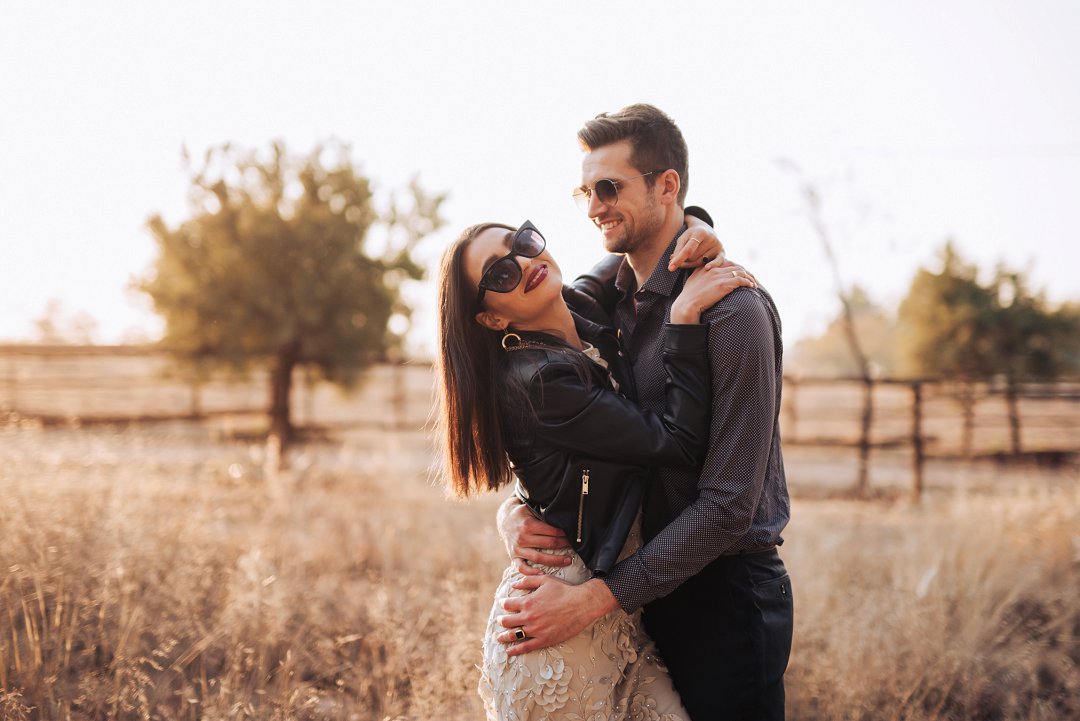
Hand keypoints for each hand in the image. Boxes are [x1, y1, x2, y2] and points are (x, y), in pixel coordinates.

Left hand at [495, 577, 618, 655]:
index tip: (503, 604)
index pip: (507, 604)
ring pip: (513, 635)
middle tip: (500, 620)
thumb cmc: (565, 590)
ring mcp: (535, 630)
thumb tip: (513, 584)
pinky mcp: (544, 640)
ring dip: (503, 636)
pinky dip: (515, 650)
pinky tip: (509, 651)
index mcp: (527, 602)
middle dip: (501, 620)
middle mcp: (528, 617)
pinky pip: (525, 647)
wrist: (582, 604)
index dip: (503, 604)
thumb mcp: (545, 580)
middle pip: (506, 621)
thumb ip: (527, 580)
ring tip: (499, 638)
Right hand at [496, 497, 571, 567]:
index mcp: (528, 524)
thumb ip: (544, 513)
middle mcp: (522, 537)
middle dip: (564, 545)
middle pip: (549, 544)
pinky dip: (531, 573)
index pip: (553, 531)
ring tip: (568, 560)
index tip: (573, 535)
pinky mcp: (513, 556)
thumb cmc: (523, 514)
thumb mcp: (531, 508)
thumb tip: (562, 515)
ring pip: (539, 558)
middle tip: (575, 546)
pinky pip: (522, 568)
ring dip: (556, 560)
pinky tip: (543, 574)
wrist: (504, 520)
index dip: (565, 534)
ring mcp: (517, 548)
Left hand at [669, 215, 724, 270]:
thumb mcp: (683, 238)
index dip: (679, 259)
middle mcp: (711, 238)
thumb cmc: (691, 235)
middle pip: (694, 257)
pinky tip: (706, 268)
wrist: (705, 230)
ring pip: (701, 262)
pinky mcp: (722, 251)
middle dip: (684, 260)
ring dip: (691, 264)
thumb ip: (678, 250)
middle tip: (679, 259)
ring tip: (686, 260)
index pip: (688, 249)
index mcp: (700, 232)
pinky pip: (718, 262)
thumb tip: (673, 263)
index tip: (670, 267)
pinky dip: (712, 265)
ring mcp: (717, 245)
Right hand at [669, 260, 757, 323]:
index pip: (727, 263)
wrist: (687, 304)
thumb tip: (705, 274)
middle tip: (752, 278)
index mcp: (708, 267)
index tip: (742, 273)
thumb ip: (700, 274)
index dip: (737, 267)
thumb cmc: (689, 296)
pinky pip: (741, 280)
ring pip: (740, 272)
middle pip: (736, 266)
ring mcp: (719, 276)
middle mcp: (714, 269)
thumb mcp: (693, 280)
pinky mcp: (723, 284)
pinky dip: (748, 282)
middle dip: (746, 272)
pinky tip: (752, 286)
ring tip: (755, 283)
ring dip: (750, 277)